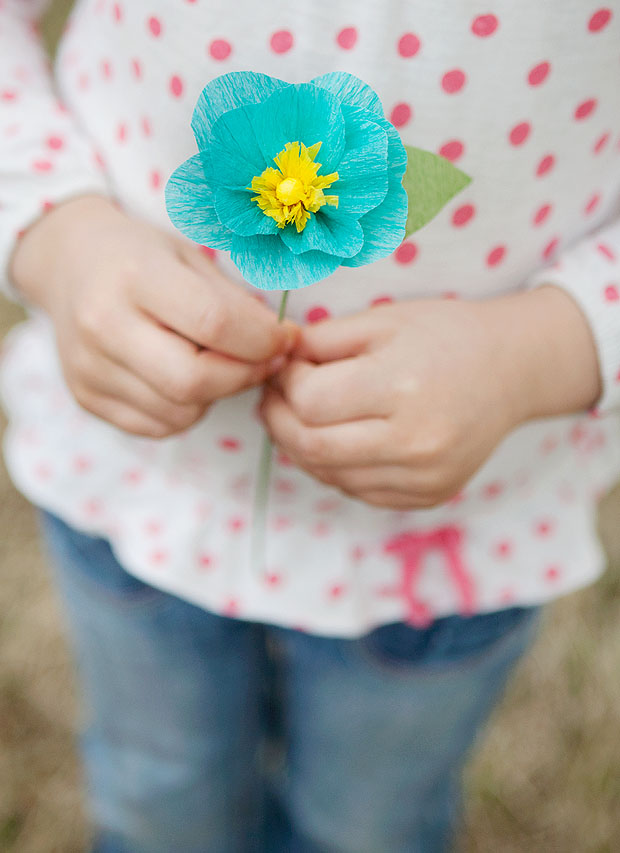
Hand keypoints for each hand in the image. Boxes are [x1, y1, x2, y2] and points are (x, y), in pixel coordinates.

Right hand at [10, 195, 297, 437]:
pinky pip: (159, 426)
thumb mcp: (190, 257)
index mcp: (135, 276)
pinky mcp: (86, 397)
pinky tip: (185, 378)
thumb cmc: (142, 257)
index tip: (285, 339)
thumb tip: (283, 345)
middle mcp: (104, 324)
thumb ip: (235, 303)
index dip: (262, 340)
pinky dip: (187, 410)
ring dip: (216, 395)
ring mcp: (89, 367)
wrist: (70, 265)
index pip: (214, 323)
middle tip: (263, 361)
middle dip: (243, 376)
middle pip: (193, 381)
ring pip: (180, 412)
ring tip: (217, 363)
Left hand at [259, 290, 600, 508]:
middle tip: (274, 398)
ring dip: (302, 447)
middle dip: (279, 420)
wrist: (512, 370)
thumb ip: (322, 340)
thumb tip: (274, 362)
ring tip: (304, 416)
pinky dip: (335, 467)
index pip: (310, 402)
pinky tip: (339, 439)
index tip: (289, 367)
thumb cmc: (446, 335)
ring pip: (329, 475)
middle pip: (311, 447)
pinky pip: (357, 491)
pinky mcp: (427, 496)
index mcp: (401, 387)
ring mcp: (422, 477)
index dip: (285, 383)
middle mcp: (414, 442)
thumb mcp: (383, 319)